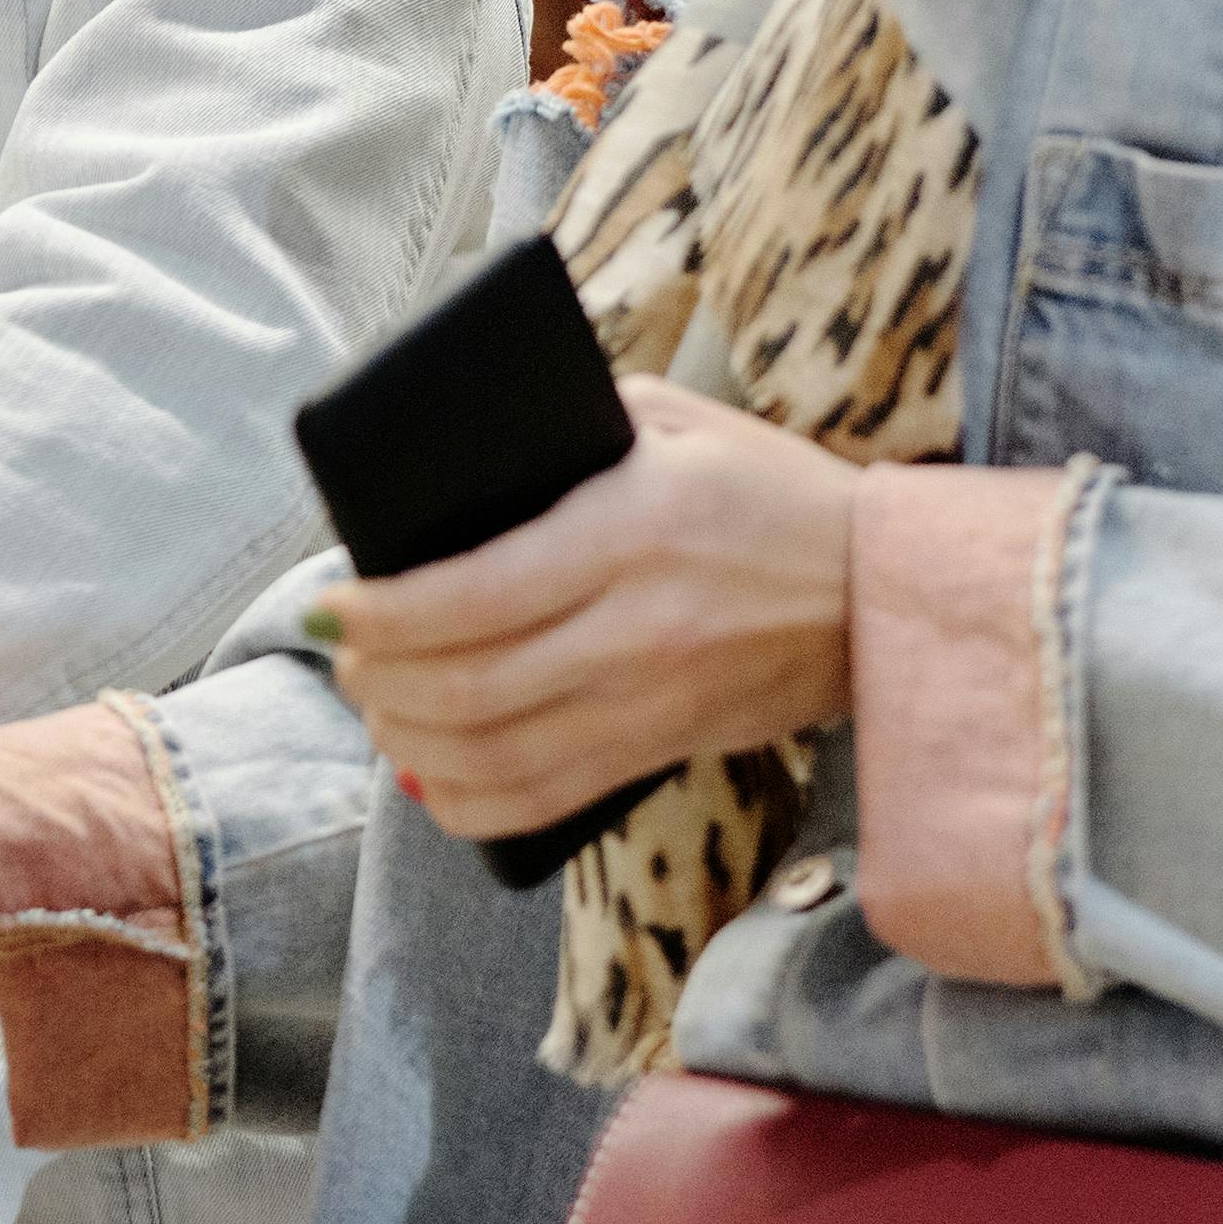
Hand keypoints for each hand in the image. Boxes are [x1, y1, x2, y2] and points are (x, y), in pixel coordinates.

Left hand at [320, 377, 859, 838]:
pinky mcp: (668, 748)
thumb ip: (570, 425)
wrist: (892, 591)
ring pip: (495, 754)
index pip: (472, 593)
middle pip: (468, 685)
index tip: (330, 606)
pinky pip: (548, 800)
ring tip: (377, 712)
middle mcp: (635, 628)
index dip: (382, 614)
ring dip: (411, 743)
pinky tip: (429, 781)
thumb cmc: (771, 490)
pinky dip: (470, 802)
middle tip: (345, 659)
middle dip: (380, 681)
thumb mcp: (676, 420)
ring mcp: (652, 701)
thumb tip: (459, 454)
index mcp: (628, 532)